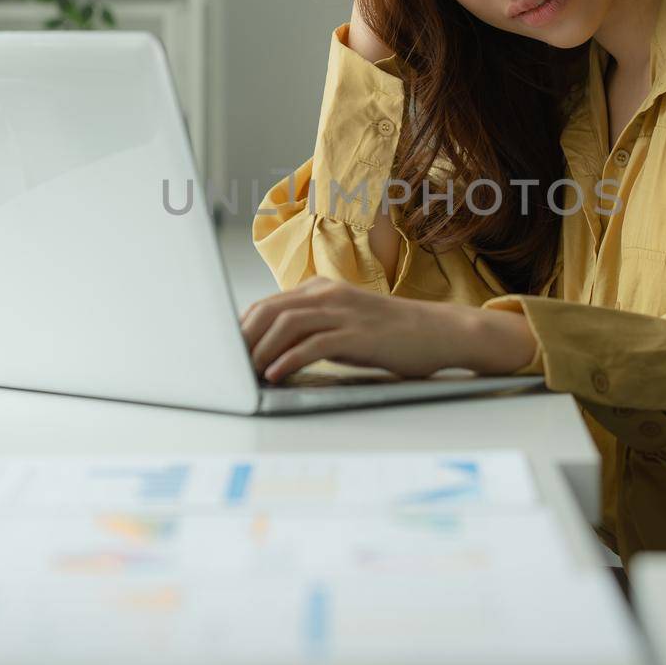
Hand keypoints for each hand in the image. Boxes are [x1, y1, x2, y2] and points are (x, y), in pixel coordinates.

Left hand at [239, 277, 537, 382]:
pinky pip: (313, 345)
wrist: (438, 332)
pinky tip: (276, 376)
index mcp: (321, 289)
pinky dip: (288, 360)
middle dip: (243, 340)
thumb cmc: (389, 334)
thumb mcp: (345, 324)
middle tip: (229, 366)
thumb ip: (313, 329)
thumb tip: (271, 352)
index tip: (227, 352)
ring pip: (286, 325)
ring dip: (260, 351)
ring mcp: (343, 312)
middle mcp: (328, 294)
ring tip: (247, 373)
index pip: (268, 305)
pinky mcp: (357, 334)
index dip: (242, 329)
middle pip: (269, 311)